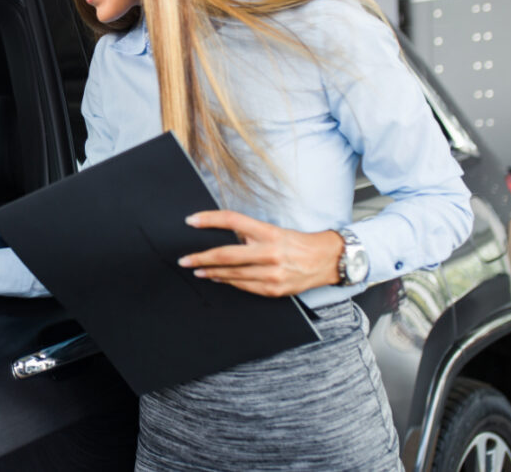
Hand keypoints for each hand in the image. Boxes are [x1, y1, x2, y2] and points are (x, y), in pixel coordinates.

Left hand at [178, 210, 343, 296]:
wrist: (327, 260)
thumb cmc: (297, 242)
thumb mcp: (274, 230)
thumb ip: (250, 233)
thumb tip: (223, 234)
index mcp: (269, 232)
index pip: (232, 221)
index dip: (209, 220)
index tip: (191, 221)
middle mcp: (269, 252)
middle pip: (225, 255)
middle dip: (200, 258)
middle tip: (184, 260)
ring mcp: (271, 274)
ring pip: (232, 274)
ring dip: (211, 273)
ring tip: (197, 270)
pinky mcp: (274, 289)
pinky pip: (244, 286)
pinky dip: (229, 282)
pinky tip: (219, 279)